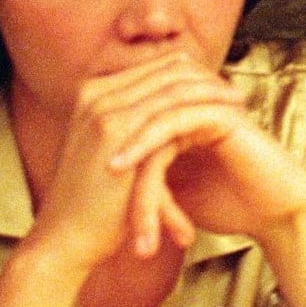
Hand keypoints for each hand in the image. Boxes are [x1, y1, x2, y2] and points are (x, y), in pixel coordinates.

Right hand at [0, 53, 240, 306]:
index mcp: (94, 94)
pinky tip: (229, 121)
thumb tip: (170, 121)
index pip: (155, 66)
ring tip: (242, 107)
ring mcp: (103, 107)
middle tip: (239, 94)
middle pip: (167, 67)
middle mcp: (96, 93)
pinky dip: (204, 110)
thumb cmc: (93, 206)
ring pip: (174, 83)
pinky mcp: (115, 129)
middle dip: (209, 78)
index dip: (193, 74)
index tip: (222, 89)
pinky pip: (172, 107)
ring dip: (212, 93)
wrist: (63, 240)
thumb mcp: (114, 155)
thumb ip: (134, 130)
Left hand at [106, 59, 305, 251]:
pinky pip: (173, 119)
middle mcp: (194, 102)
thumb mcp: (172, 192)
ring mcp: (208, 103)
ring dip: (126, 145)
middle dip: (112, 147)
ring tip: (106, 174)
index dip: (107, 142)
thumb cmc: (229, 205)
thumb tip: (98, 181)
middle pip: (139, 111)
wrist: (275, 214)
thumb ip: (145, 174)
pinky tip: (122, 166)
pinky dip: (144, 142)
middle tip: (89, 178)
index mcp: (182, 114)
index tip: (85, 176)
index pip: (133, 115)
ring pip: (152, 115)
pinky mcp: (222, 113)